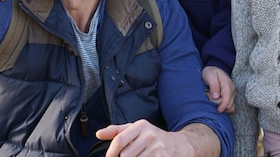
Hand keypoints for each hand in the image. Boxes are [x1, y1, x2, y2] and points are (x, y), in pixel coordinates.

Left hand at [96, 120, 218, 156]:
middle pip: (126, 155)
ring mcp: (158, 146)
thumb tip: (98, 134)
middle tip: (132, 156)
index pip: (119, 140)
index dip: (111, 152)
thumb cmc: (154, 138)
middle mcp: (149, 134)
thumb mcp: (136, 130)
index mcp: (140, 125)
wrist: (180, 145)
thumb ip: (117, 131)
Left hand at [202, 66, 235, 112]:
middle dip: (218, 105)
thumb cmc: (211, 72)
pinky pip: (230, 106)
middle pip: (229, 104)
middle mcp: (232, 90)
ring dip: (221, 106)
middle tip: (209, 96)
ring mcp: (232, 94)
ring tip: (212, 99)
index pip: (227, 99)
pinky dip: (224, 107)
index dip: (223, 106)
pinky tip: (216, 102)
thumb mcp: (210, 75)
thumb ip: (213, 86)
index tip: (218, 110)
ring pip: (230, 106)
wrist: (214, 69)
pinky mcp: (230, 97)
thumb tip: (216, 97)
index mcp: (227, 85)